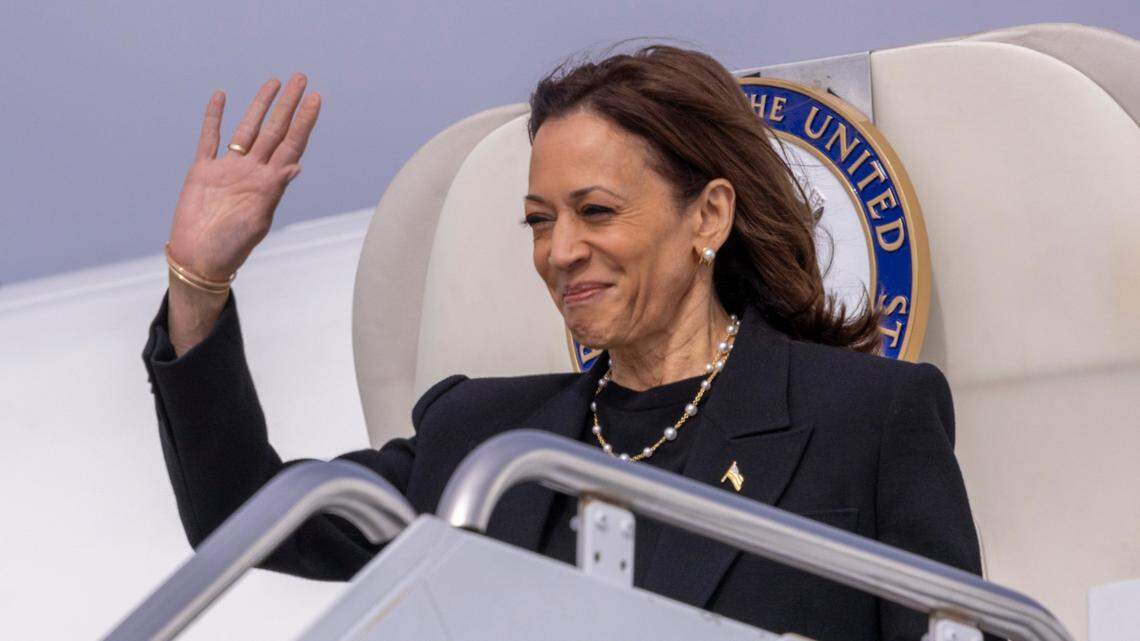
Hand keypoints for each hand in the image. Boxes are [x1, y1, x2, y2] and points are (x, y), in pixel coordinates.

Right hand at [167, 73, 320, 279]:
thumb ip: (275, 190)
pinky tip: (221, 96)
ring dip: (259, 106)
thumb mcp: (258, 220)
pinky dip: (214, 117)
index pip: (291, 144)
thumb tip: (296, 165)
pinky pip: (210, 138)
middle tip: (301, 78)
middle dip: (288, 105)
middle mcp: (252, 171)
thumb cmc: (231, 247)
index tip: (317, 98)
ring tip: (273, 83)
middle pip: (274, 129)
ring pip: (247, 129)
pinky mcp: (203, 171)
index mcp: (269, 183)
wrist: (198, 259)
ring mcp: (228, 169)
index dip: (304, 121)